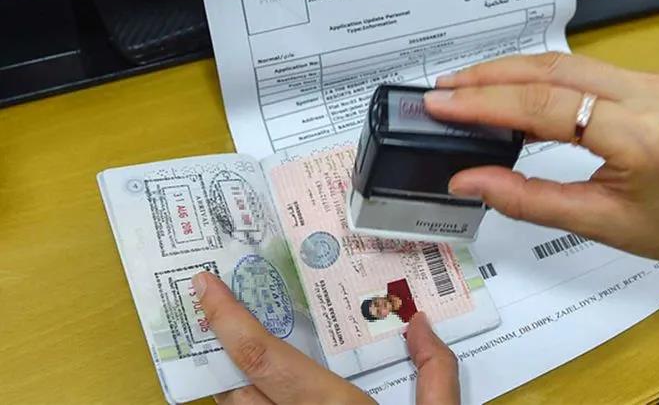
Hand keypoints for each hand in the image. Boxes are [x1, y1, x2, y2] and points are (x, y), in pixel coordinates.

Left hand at [192, 272, 459, 404]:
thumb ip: (436, 371)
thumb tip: (421, 322)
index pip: (262, 357)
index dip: (227, 318)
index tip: (204, 285)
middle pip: (234, 386)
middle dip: (220, 350)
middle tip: (216, 312)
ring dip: (232, 386)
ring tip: (240, 360)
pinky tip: (264, 401)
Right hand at [424, 52, 658, 293]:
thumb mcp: (597, 223)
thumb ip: (525, 199)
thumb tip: (467, 179)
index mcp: (640, 135)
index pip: (545, 105)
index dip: (486, 101)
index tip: (442, 103)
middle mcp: (649, 94)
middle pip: (551, 70)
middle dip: (490, 75)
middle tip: (444, 89)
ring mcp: (652, 81)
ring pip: (564, 63)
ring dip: (510, 71)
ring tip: (466, 87)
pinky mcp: (649, 81)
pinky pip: (583, 70)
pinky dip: (539, 77)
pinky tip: (511, 89)